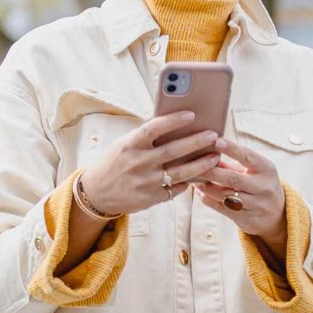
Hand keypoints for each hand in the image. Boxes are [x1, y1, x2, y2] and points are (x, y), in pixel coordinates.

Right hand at [79, 111, 221, 216]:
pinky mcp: (151, 198)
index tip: (191, 114)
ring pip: (181, 173)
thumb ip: (146, 137)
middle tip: (214, 135)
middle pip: (174, 150)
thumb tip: (175, 123)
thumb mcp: (124, 144)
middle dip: (197, 142)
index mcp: (130, 144)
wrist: (97, 193)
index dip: (173, 120)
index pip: (154, 127)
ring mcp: (146, 182)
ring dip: (201, 164)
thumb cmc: (115, 162)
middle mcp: (138, 163)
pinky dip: (189, 182)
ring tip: (216, 156)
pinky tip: (200, 176)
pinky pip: (176, 189)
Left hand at [195, 137, 286, 253]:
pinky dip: (208, 200)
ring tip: (193, 179)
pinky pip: (223, 209)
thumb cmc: (259, 184)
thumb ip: (232, 164)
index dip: (232, 149)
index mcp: (266, 169)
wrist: (277, 214)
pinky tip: (200, 193)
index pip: (248, 157)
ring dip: (206, 187)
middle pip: (233, 179)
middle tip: (195, 165)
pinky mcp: (247, 219)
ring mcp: (256, 205)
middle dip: (212, 172)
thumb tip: (207, 152)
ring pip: (225, 195)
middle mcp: (263, 187)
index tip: (217, 141)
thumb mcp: (253, 171)